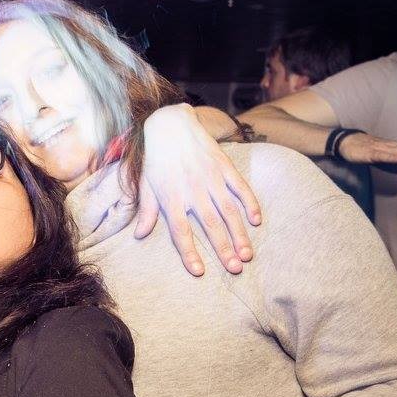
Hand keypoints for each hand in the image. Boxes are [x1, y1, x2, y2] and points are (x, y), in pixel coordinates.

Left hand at [135, 105, 261, 275]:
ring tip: (247, 255)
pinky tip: (257, 221)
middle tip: (235, 269)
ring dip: (239, 233)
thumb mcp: (146, 185)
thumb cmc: (156, 159)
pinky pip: (240, 187)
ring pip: (228, 210)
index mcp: (171, 197)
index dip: (189, 252)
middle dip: (223, 249)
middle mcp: (192, 190)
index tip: (199, 272)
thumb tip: (139, 235)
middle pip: (210, 225)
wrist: (170, 124)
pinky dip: (250, 203)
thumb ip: (146, 211)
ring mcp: (210, 178)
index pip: (180, 231)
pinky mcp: (224, 166)